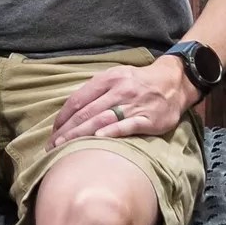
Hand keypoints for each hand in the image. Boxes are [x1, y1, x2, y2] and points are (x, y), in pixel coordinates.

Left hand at [49, 57, 192, 148]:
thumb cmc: (138, 82)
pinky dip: (112, 132)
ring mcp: (133, 104)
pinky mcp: (148, 118)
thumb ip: (95, 91)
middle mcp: (118, 90)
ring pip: (102, 119)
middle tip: (52, 145)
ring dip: (80, 134)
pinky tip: (98, 139)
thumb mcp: (115, 77)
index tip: (53, 132)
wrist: (173, 82)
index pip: (78, 99)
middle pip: (86, 112)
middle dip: (67, 130)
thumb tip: (72, 109)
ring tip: (65, 148)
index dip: (63, 117)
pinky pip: (127, 125)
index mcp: (107, 79)